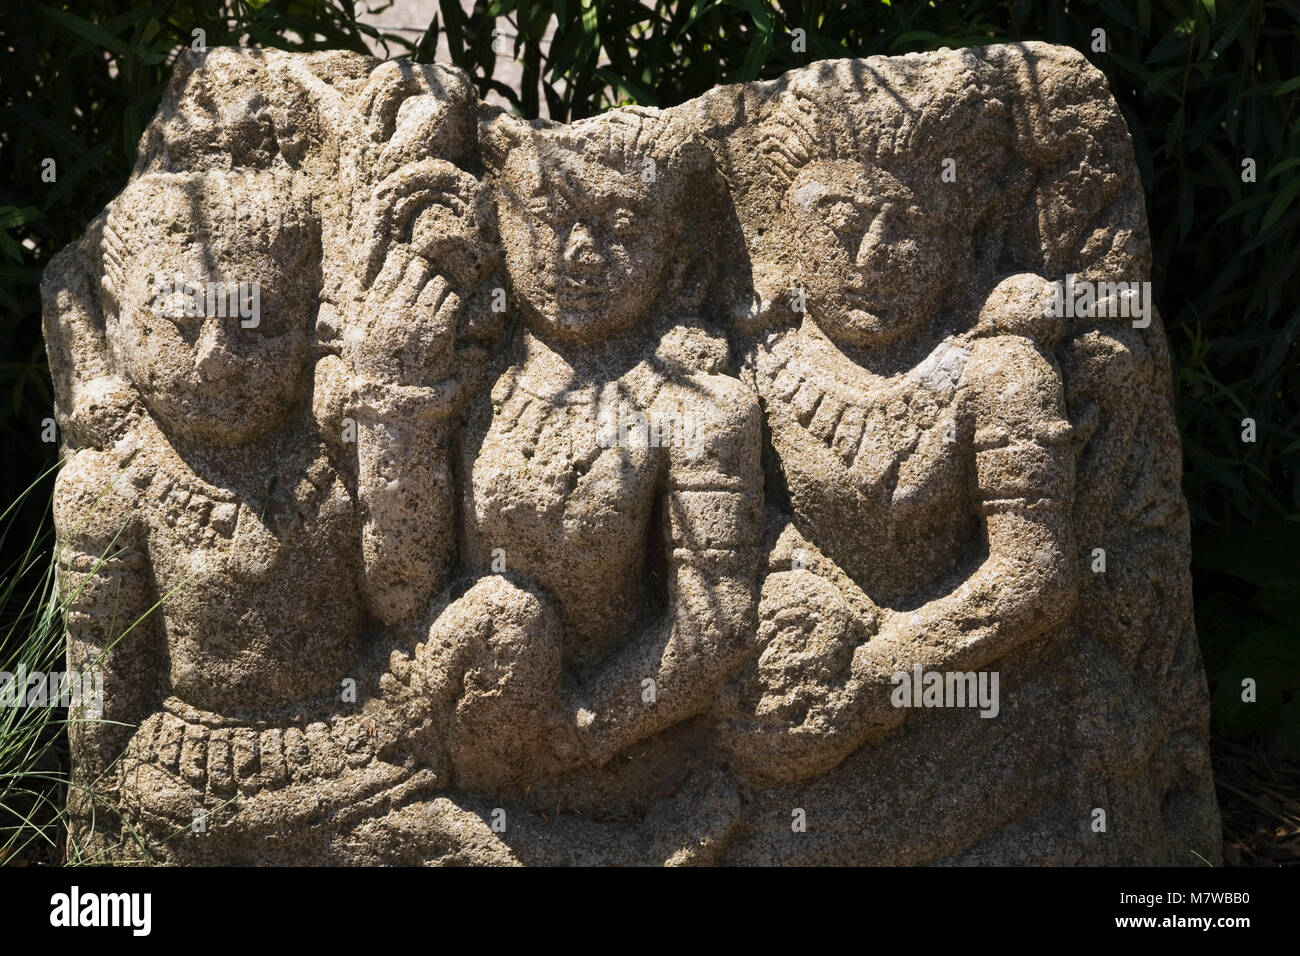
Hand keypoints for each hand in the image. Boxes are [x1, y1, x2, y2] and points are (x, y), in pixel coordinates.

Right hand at [349, 246, 460, 389]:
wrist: (392, 393)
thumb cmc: (372, 362)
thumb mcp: (355, 331)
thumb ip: (358, 304)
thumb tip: (359, 284)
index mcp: (377, 303)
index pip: (394, 265)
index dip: (404, 259)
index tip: (408, 265)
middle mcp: (398, 307)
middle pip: (419, 269)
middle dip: (424, 272)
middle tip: (424, 282)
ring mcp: (420, 318)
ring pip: (439, 283)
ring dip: (440, 287)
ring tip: (437, 297)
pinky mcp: (439, 330)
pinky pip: (453, 301)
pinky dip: (453, 302)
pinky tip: (447, 310)